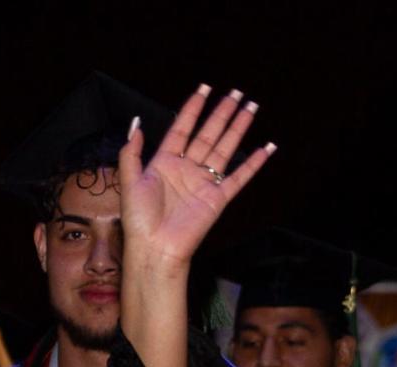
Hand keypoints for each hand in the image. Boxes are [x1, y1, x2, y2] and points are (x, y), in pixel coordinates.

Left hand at [119, 85, 274, 271]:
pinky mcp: (217, 199)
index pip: (181, 130)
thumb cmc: (139, 219)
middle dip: (221, 113)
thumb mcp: (130, 181)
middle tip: (236, 93)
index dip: (192, 109)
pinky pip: (239, 178)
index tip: (204, 89)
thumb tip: (136, 124)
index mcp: (164, 164)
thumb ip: (131, 153)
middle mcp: (186, 170)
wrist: (154, 248)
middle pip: (207, 135)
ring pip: (224, 149)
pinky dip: (254, 163)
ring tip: (251, 107)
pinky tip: (267, 148)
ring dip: (238, 129)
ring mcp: (203, 184)